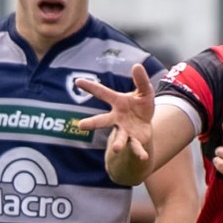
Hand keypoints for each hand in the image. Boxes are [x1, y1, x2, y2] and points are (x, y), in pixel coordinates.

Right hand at [78, 63, 156, 181]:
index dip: (90, 87)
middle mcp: (117, 118)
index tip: (77, 81)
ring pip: (119, 137)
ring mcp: (125, 130)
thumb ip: (141, 80)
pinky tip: (143, 158)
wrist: (145, 125)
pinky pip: (136, 147)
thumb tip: (136, 65)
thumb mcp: (144, 91)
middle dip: (92, 123)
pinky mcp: (135, 140)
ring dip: (117, 143)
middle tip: (80, 126)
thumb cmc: (140, 106)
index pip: (103, 93)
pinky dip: (139, 153)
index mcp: (118, 103)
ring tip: (115, 149)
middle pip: (103, 121)